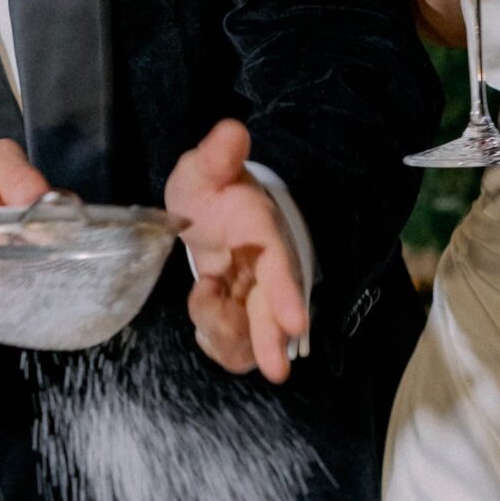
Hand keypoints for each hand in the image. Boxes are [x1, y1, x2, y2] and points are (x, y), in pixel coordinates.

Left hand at [165, 118, 306, 384]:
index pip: (281, 268)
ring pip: (249, 335)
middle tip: (276, 369)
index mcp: (263, 236)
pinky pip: (231, 345)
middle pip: (273, 314)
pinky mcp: (234, 316)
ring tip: (204, 296)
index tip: (296, 324)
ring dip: (225, 332)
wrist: (211, 210)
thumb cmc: (213, 191)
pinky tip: (203, 318)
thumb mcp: (206, 169)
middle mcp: (264, 273)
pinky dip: (215, 340)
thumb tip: (232, 130)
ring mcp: (250, 298)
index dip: (287, 295)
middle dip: (272, 341)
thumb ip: (218, 155)